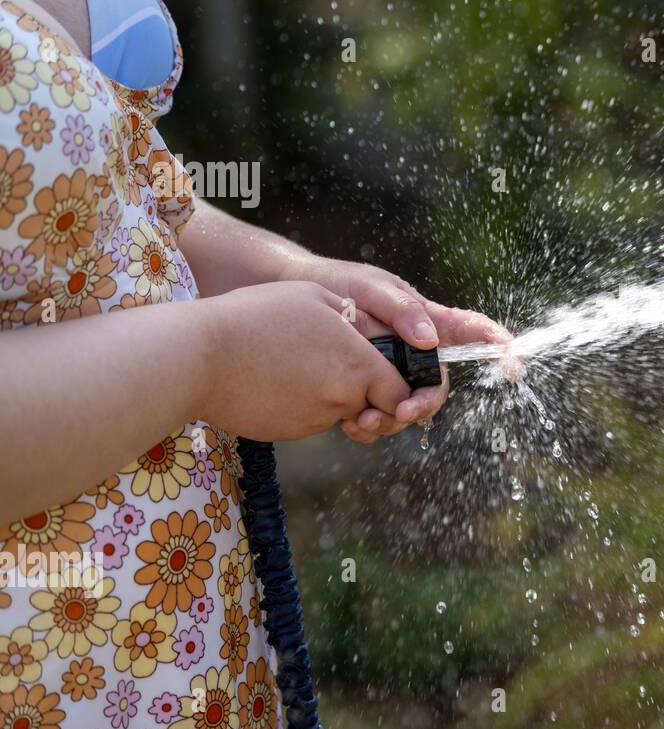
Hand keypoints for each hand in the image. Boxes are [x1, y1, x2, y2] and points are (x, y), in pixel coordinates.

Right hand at [200, 281, 410, 440]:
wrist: (197, 358)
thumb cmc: (254, 318)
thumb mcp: (314, 296)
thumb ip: (357, 317)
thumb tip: (376, 332)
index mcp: (358, 365)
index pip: (401, 393)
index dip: (400, 387)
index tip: (387, 374)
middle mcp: (342, 399)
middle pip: (373, 405)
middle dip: (366, 391)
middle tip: (337, 364)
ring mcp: (314, 420)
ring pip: (339, 412)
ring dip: (331, 394)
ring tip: (299, 362)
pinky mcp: (288, 431)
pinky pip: (309, 419)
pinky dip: (303, 403)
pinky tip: (278, 378)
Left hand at [287, 257, 511, 443]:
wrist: (296, 297)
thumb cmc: (339, 283)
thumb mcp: (371, 288)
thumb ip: (402, 311)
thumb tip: (430, 340)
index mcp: (427, 321)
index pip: (471, 331)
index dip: (498, 347)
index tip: (514, 364)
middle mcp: (416, 351)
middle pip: (438, 386)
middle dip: (424, 405)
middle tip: (402, 412)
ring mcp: (394, 372)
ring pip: (409, 407)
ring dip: (391, 421)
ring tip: (361, 421)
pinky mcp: (369, 388)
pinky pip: (381, 415)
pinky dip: (369, 426)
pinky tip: (350, 423)